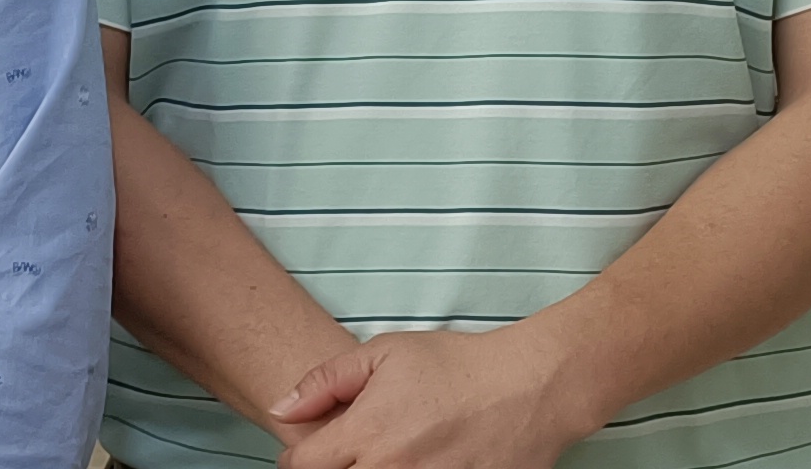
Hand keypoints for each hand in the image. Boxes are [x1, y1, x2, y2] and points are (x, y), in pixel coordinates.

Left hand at [270, 324, 607, 468]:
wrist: (529, 387)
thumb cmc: (457, 366)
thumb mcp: (384, 354)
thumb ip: (325, 381)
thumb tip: (280, 409)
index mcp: (367, 432)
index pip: (304, 467)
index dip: (296, 462)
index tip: (306, 457)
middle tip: (350, 457)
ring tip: (388, 458)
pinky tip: (422, 464)